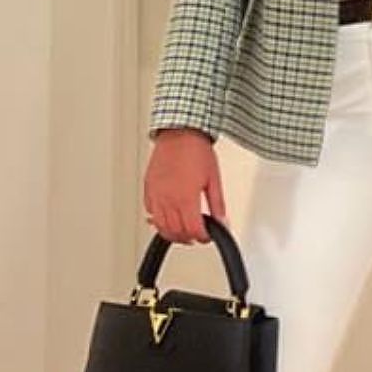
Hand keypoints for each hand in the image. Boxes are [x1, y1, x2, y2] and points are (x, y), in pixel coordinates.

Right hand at [143, 128, 228, 243]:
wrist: (179, 133)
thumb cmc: (195, 150)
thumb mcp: (214, 179)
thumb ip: (218, 204)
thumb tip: (222, 221)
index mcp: (186, 198)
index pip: (193, 230)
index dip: (202, 237)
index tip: (206, 236)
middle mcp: (168, 199)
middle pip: (176, 232)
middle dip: (188, 238)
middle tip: (197, 235)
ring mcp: (156, 195)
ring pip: (160, 226)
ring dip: (172, 233)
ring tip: (183, 231)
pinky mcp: (148, 189)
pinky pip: (150, 212)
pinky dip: (158, 220)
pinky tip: (166, 217)